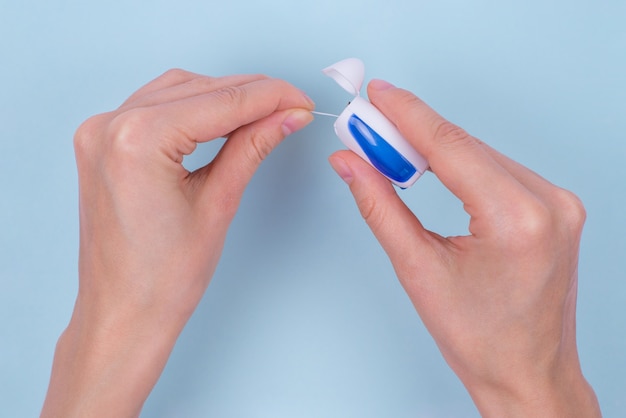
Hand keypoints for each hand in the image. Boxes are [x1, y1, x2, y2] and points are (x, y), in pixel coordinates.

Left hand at [41, 70, 313, 416]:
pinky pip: (155, 106)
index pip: (220, 102)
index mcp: (136, 142)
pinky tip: (221, 116)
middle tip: (291, 106)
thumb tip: (286, 116)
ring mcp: (100, 133)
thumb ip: (252, 148)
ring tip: (264, 111)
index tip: (300, 99)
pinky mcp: (102, 143)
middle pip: (198, 89)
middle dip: (250, 94)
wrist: (124, 314)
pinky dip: (192, 106)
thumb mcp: (218, 205)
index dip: (270, 97)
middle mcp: (109, 127)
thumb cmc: (162, 279)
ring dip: (222, 96)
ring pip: (177, 91)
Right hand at [329, 80, 600, 416]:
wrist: (526, 372)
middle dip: (414, 132)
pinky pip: (500, 168)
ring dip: (437, 147)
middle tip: (371, 124)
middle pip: (466, 145)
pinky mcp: (556, 207)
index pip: (450, 146)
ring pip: (482, 153)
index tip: (378, 95)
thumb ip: (380, 206)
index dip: (407, 115)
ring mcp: (558, 203)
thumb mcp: (417, 269)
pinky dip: (463, 162)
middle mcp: (548, 203)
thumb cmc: (481, 338)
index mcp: (517, 220)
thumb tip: (352, 164)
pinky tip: (434, 163)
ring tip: (393, 150)